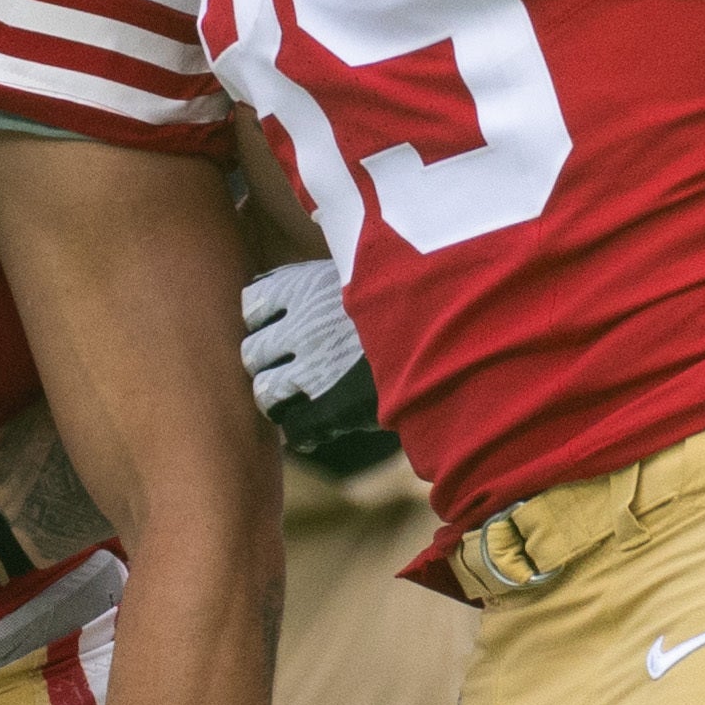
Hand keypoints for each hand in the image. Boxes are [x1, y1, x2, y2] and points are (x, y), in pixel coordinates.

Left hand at [238, 260, 399, 472]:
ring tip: (302, 398)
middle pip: (252, 352)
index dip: (264, 320)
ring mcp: (313, 370)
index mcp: (305, 286)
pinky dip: (304, 431)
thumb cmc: (411, 297)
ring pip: (265, 393)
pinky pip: (296, 429)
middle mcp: (300, 326)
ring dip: (279, 398)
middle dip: (266, 362)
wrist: (453, 334)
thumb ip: (326, 282)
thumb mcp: (363, 273)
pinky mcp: (332, 410)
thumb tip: (287, 286)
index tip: (279, 326)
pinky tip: (322, 425)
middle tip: (290, 367)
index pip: (252, 305)